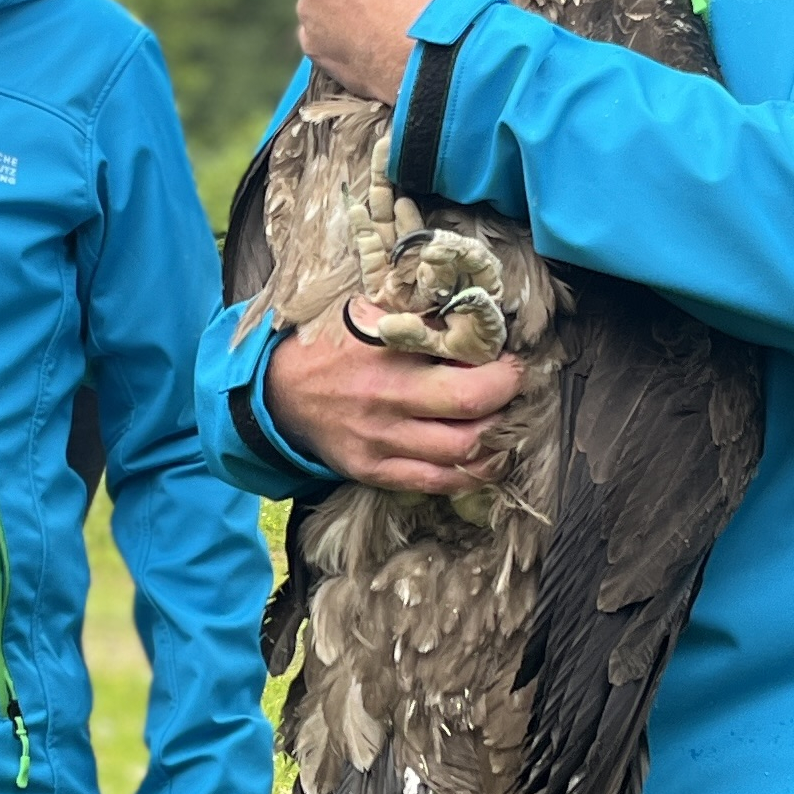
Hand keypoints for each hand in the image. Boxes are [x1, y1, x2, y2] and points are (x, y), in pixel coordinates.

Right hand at [263, 304, 521, 492]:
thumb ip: (418, 311)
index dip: (499, 359)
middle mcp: (384, 398)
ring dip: (497, 436)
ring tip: (503, 419)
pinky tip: (484, 456)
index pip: (461, 354)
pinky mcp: (374, 471)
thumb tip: (477, 311)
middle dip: (507, 394)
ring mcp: (379, 440)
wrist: (279, 390)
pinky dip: (471, 472)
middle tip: (514, 385)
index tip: (511, 356)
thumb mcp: (369, 311)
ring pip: (462, 451)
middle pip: (471, 404)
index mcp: (384, 350)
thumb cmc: (333, 344)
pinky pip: (437, 482)